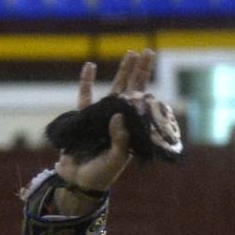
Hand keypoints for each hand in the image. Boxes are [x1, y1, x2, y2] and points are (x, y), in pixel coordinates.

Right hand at [51, 49, 155, 214]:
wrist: (78, 182)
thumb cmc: (101, 174)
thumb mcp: (115, 159)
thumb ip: (119, 139)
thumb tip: (119, 114)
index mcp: (132, 129)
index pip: (143, 103)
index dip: (148, 85)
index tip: (156, 69)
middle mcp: (121, 120)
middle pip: (132, 90)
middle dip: (139, 72)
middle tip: (146, 51)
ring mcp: (103, 117)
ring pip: (113, 89)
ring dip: (121, 72)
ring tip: (130, 53)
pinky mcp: (83, 118)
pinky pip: (85, 96)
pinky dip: (86, 81)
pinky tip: (90, 65)